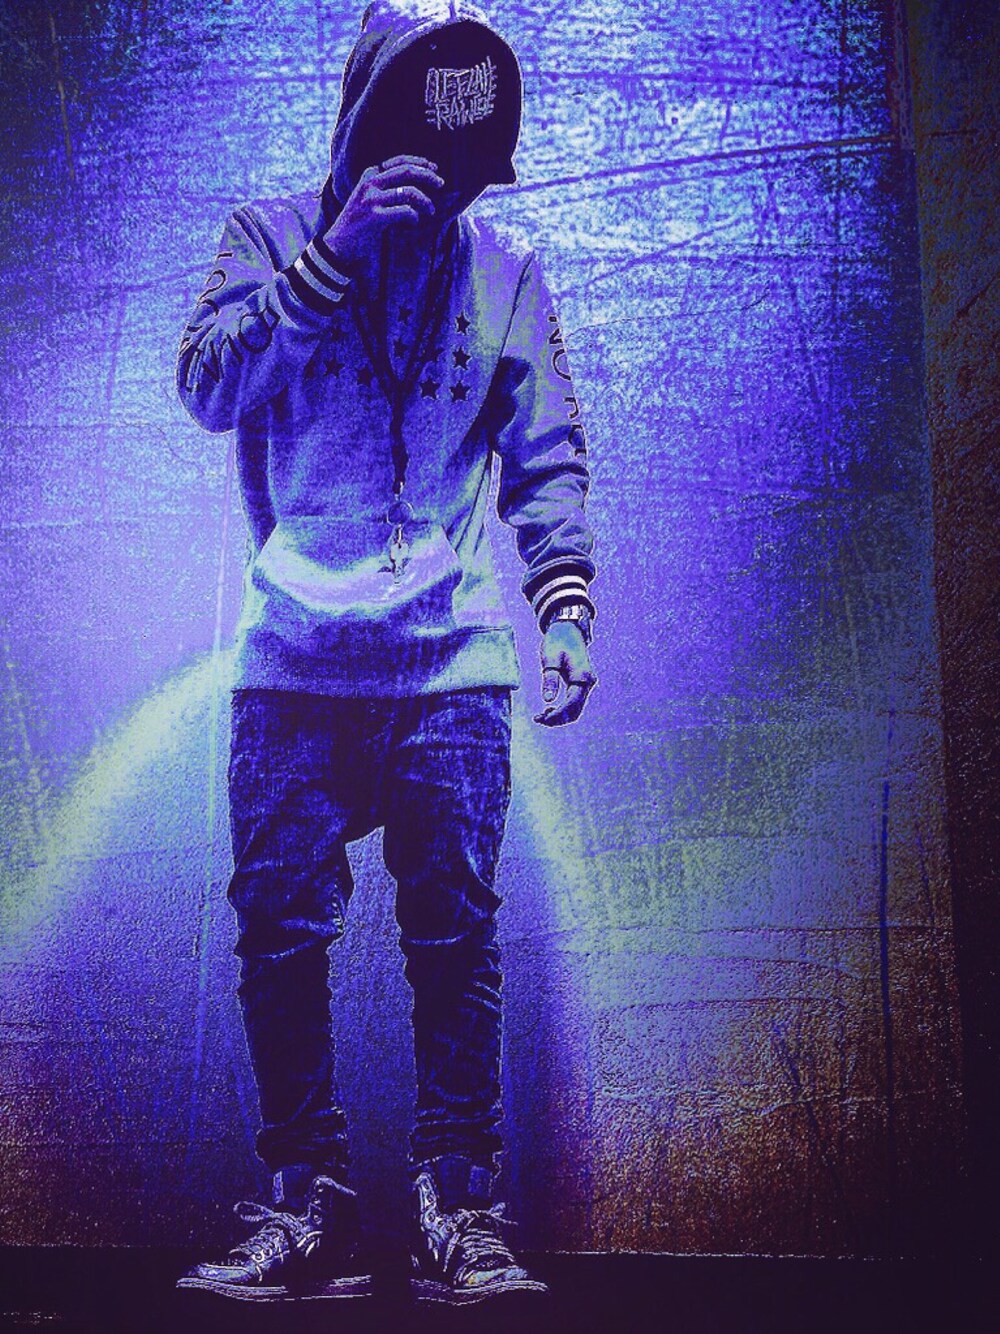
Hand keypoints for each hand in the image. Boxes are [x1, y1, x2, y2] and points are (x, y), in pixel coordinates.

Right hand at [322, 155, 444, 266]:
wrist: (338, 245)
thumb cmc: (359, 224)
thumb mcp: (369, 199)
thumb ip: (387, 188)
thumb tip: (418, 186)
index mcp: (369, 175)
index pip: (399, 161)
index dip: (419, 162)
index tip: (434, 168)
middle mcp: (370, 183)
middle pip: (407, 172)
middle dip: (428, 177)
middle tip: (441, 184)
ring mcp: (371, 199)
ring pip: (409, 192)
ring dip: (425, 202)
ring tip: (430, 211)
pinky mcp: (374, 216)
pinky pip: (405, 211)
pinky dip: (414, 216)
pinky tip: (414, 222)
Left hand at [534, 621, 596, 726]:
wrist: (568, 629)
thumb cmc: (557, 641)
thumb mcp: (550, 659)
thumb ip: (550, 680)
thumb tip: (548, 700)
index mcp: (582, 676)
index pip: (571, 703)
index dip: (557, 714)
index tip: (541, 718)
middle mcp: (588, 682)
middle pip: (576, 710)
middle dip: (558, 718)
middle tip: (538, 719)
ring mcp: (587, 683)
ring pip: (576, 709)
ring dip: (560, 716)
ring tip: (542, 715)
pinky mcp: (582, 683)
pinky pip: (575, 702)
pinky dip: (563, 709)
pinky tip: (549, 709)